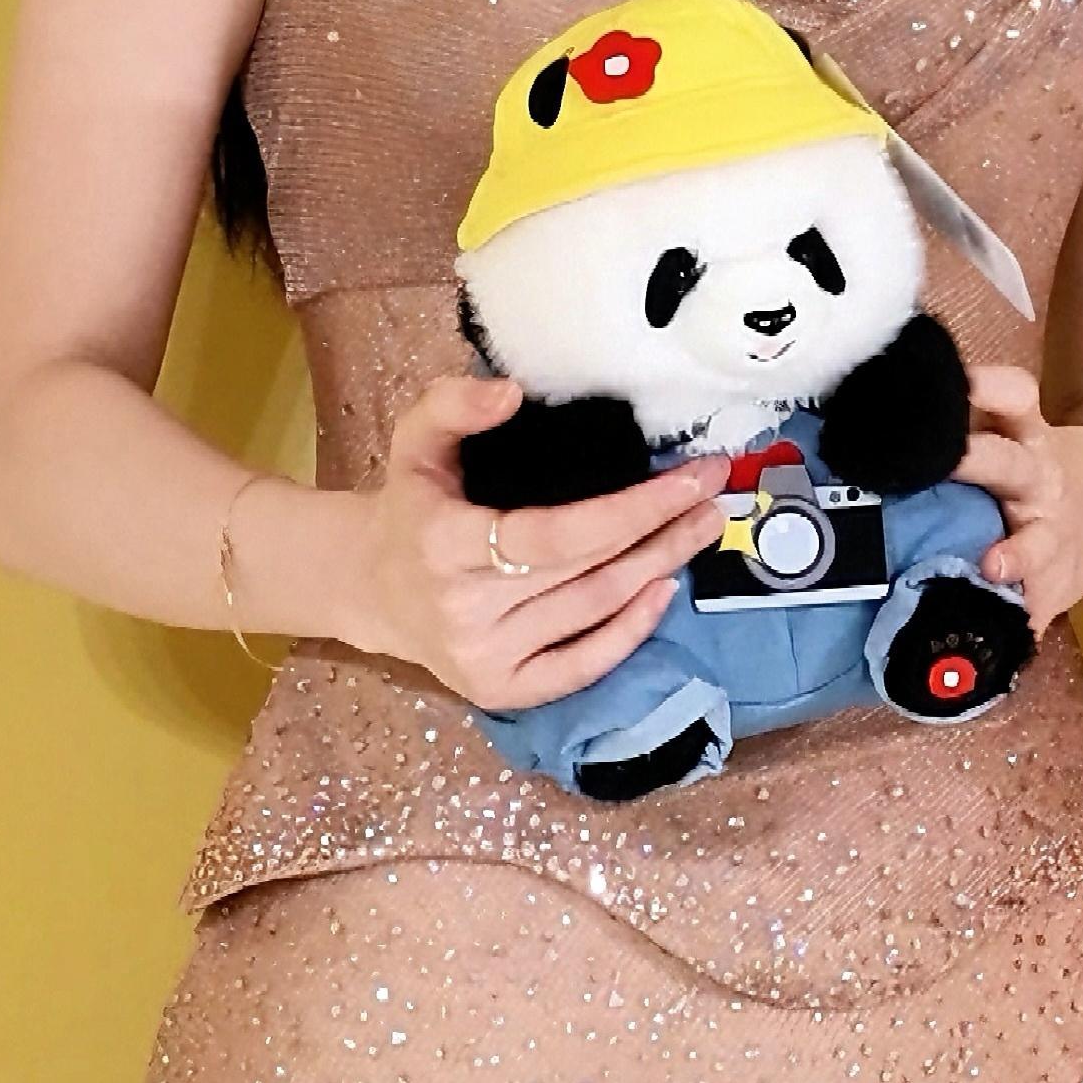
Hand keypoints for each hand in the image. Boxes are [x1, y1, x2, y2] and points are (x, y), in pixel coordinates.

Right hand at [342, 376, 730, 711]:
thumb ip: (454, 404)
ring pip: (595, 612)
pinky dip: (630, 632)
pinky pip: (581, 667)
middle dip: (664, 530)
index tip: (689, 477)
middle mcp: (467, 610)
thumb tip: (512, 392)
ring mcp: (486, 658)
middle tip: (714, 492)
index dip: (633, 509)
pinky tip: (664, 590)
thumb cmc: (409, 506)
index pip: (558, 534)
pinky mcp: (501, 690)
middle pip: (590, 572)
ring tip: (700, 527)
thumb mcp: (414, 440)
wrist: (369, 587)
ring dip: (660, 568)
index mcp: (446, 544)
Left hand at [954, 366, 1082, 630]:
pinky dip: (1016, 626)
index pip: (1011, 397)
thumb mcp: (1010, 432)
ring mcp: (1049, 536)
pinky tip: (988, 652)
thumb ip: (956, 426)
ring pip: (1034, 543)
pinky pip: (1036, 610)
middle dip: (972, 462)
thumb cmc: (1028, 470)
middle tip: (934, 462)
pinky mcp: (1055, 588)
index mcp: (1023, 435)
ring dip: (1015, 556)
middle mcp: (1036, 480)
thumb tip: (861, 418)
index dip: (984, 386)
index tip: (952, 381)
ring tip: (992, 567)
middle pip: (1007, 464)